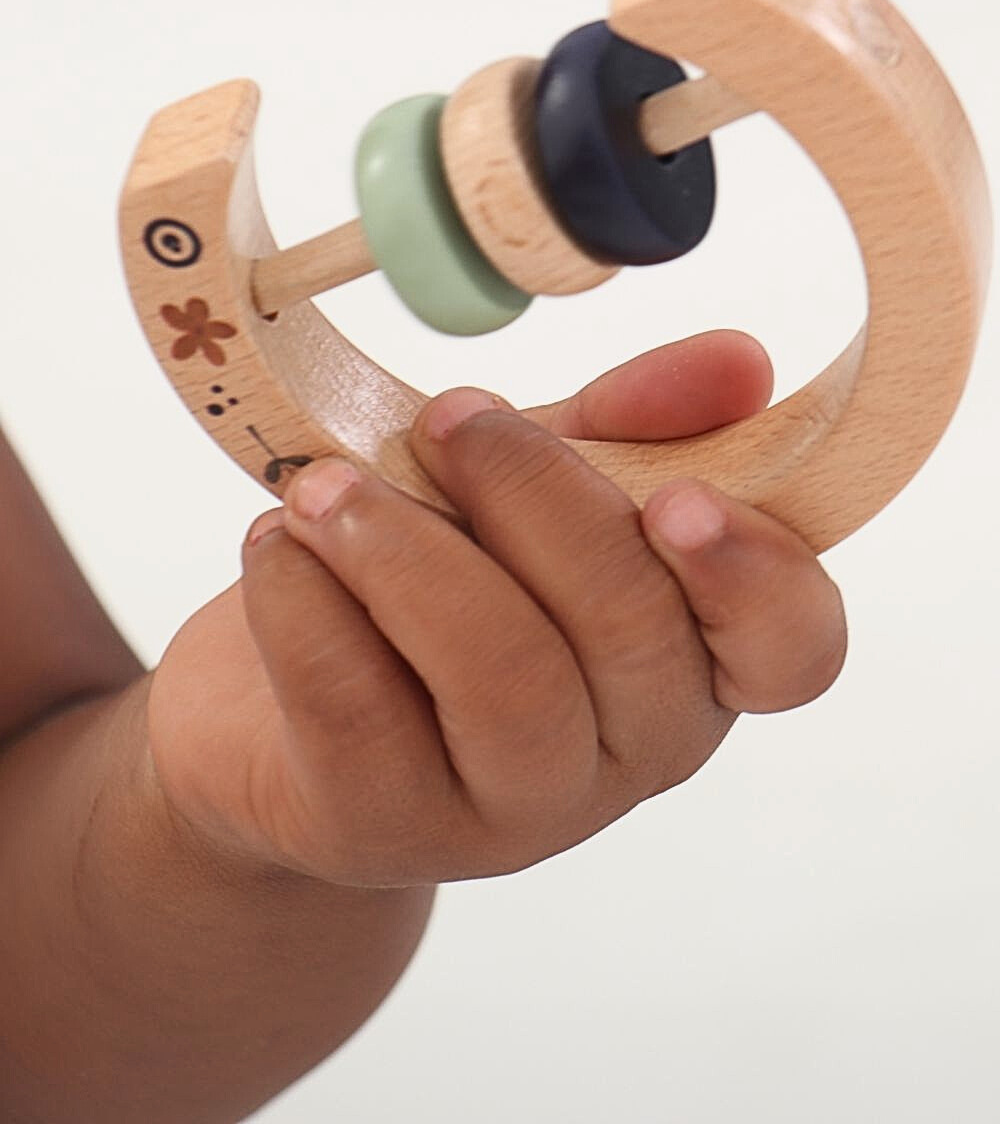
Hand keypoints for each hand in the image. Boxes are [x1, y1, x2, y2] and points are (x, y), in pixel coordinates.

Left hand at [147, 331, 845, 886]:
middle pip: (630, 630)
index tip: (677, 494)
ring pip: (503, 679)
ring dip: (407, 553)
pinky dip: (308, 607)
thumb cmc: (435, 573)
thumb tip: (739, 362)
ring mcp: (513, 809)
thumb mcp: (528, 489)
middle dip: (535, 497)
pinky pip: (359, 715)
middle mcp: (626, 749)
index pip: (790, 647)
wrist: (271, 710)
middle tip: (449, 417)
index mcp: (689, 655)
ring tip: (325, 488)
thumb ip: (628, 431)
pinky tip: (274, 547)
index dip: (754, 575)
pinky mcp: (388, 831)